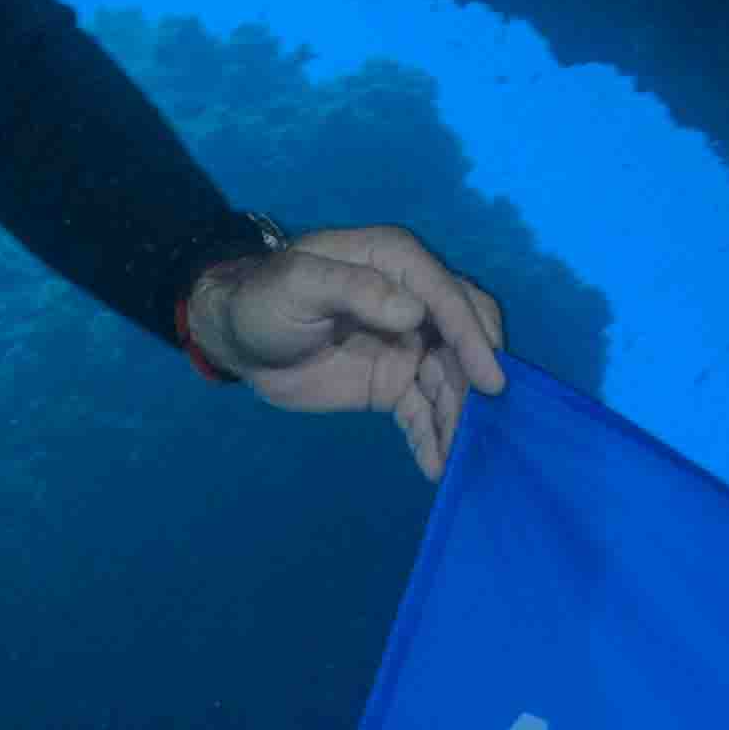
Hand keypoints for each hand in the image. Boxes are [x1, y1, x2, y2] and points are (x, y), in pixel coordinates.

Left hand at [180, 223, 512, 477]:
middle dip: (478, 377)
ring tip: (460, 454)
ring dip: (459, 415)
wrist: (239, 342)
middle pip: (465, 335)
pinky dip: (433, 436)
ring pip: (450, 379)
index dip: (471, 338)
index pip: (448, 298)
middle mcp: (413, 301)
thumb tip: (412, 312)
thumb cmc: (264, 300)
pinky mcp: (395, 383)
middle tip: (484, 419)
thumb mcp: (299, 285)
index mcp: (396, 264)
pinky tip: (436, 465)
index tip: (489, 381)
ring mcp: (408, 345)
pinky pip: (423, 410)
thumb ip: (354, 290)